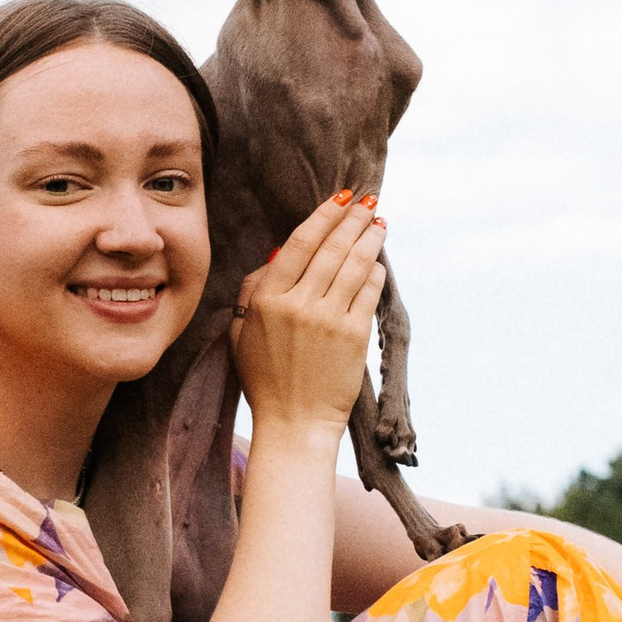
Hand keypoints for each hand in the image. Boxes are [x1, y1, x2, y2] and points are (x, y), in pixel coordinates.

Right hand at [232, 194, 383, 445]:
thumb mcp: (241, 333)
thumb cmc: (264, 380)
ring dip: (370, 239)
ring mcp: (328, 319)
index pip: (300, 242)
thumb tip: (277, 257)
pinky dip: (375, 273)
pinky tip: (379, 263)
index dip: (324, 215)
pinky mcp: (353, 336)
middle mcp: (298, 303)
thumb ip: (253, 292)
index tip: (340, 199)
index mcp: (267, 298)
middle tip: (368, 202)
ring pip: (354, 265)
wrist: (293, 423)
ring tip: (379, 223)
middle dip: (353, 220)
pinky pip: (368, 293)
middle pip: (332, 248)